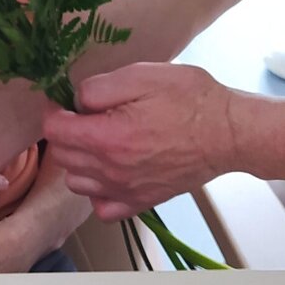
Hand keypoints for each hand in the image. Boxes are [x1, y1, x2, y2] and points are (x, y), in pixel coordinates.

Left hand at [43, 63, 236, 218]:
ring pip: (77, 183)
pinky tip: (109, 171)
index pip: (54, 130)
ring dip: (78, 161)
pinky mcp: (142, 201)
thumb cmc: (191, 100)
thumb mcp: (142, 76)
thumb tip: (75, 100)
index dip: (54, 109)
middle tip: (85, 115)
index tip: (65, 100)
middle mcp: (111, 170)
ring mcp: (126, 190)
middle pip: (62, 156)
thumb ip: (99, 88)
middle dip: (65, 132)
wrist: (229, 133)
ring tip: (98, 141)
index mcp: (107, 138)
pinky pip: (102, 207)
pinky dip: (97, 192)